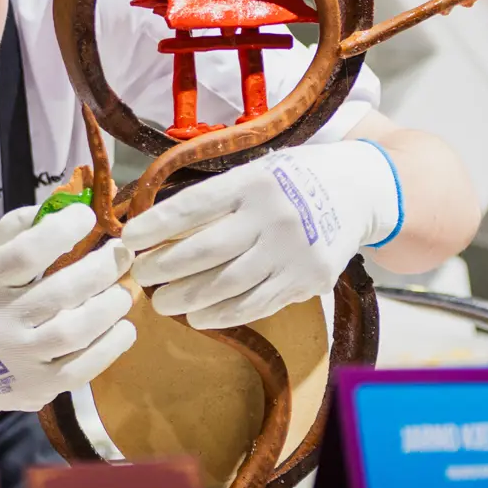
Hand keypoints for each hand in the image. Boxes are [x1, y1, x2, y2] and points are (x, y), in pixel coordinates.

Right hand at [0, 204, 135, 432]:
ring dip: (110, 306)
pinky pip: (82, 368)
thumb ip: (15, 230)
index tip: (88, 216)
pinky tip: (124, 327)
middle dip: (101, 268)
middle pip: (60, 292)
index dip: (61, 231)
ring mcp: (19, 359)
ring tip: (125, 290)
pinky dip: (110, 346)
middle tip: (122, 253)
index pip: (25, 254)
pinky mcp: (37, 388)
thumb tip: (61, 201)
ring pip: (74, 331)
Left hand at [122, 141, 401, 329]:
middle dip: (165, 267)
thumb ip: (216, 195)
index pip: (194, 205)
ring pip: (229, 284)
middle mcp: (272, 215)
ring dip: (188, 298)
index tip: (129, 239)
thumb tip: (157, 222)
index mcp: (252, 181)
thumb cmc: (292, 179)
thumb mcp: (256, 170)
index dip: (157, 225)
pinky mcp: (308, 278)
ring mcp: (292, 250)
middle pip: (206, 250)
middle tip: (139, 276)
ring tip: (162, 302)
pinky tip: (199, 317)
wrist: (358, 192)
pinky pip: (257, 303)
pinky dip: (223, 314)